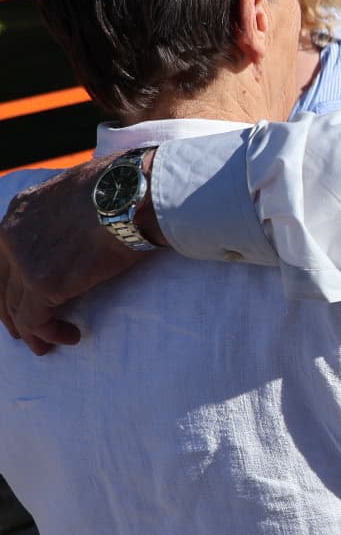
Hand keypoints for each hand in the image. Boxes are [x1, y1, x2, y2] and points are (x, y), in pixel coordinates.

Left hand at [0, 155, 150, 354]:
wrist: (133, 194)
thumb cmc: (124, 188)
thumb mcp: (82, 189)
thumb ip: (70, 211)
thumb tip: (89, 222)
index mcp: (20, 210)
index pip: (3, 255)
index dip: (9, 281)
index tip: (19, 297)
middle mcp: (11, 235)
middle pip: (1, 284)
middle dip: (11, 311)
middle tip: (22, 331)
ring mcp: (23, 261)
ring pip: (16, 307)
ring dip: (32, 330)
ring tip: (46, 345)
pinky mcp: (43, 284)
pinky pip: (36, 321)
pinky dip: (50, 333)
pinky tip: (70, 336)